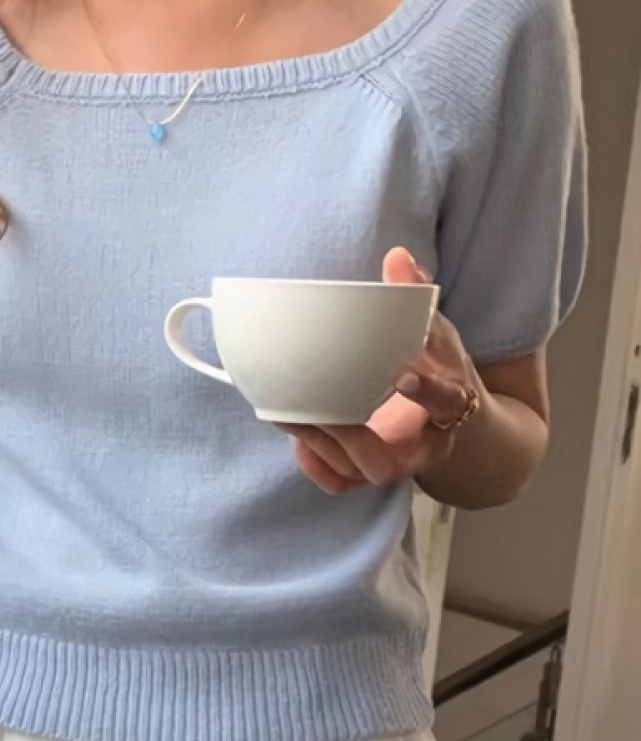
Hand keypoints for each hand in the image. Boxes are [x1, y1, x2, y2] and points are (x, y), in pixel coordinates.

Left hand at [284, 248, 481, 494]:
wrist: (454, 425)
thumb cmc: (442, 372)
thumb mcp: (440, 337)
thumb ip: (419, 302)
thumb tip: (398, 257)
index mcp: (449, 406)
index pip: (445, 402)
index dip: (426, 390)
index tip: (403, 373)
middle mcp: (421, 447)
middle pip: (385, 461)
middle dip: (349, 438)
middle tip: (316, 409)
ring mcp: (393, 465)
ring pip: (354, 472)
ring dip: (319, 445)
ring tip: (287, 412)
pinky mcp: (369, 474)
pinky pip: (339, 483)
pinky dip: (314, 465)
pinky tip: (295, 438)